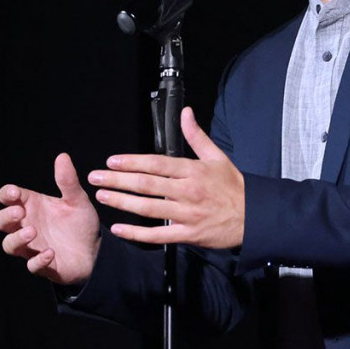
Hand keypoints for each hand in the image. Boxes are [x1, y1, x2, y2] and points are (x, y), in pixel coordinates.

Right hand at [0, 153, 100, 284]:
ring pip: (9, 245)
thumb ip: (68, 181)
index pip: (8, 197)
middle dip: (6, 217)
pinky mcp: (43, 265)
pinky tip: (50, 252)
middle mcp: (27, 225)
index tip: (15, 193)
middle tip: (20, 212)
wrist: (95, 250)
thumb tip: (62, 156)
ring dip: (17, 238)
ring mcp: (32, 246)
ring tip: (32, 232)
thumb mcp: (77, 200)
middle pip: (1, 221)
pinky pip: (32, 265)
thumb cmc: (80, 223)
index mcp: (32, 206)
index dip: (7, 194)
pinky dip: (38, 260)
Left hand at [89, 107, 244, 248]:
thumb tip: (186, 113)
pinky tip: (119, 229)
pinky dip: (137, 233)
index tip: (112, 161)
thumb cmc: (233, 186)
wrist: (252, 216)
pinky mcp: (187, 234)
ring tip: (102, 196)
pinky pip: (158, 235)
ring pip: (148, 208)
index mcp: (192, 171)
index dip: (132, 162)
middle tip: (96, 177)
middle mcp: (187, 191)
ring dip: (122, 202)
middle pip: (146, 185)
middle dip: (117, 180)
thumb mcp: (217, 156)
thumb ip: (196, 136)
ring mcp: (186, 214)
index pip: (156, 164)